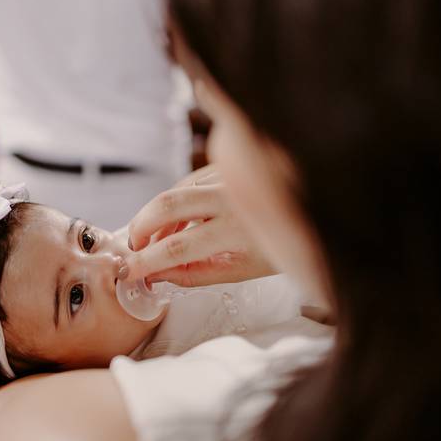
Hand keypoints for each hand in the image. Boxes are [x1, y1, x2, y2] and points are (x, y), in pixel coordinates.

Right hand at [124, 177, 274, 286]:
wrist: (312, 213)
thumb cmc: (279, 247)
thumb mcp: (241, 271)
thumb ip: (196, 273)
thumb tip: (157, 274)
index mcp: (239, 231)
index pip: (178, 246)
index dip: (146, 261)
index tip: (128, 272)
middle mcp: (231, 197)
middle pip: (168, 204)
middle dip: (139, 227)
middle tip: (132, 248)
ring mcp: (227, 176)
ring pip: (174, 190)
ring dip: (154, 216)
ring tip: (149, 240)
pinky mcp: (223, 167)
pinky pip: (186, 183)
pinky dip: (172, 204)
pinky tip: (170, 223)